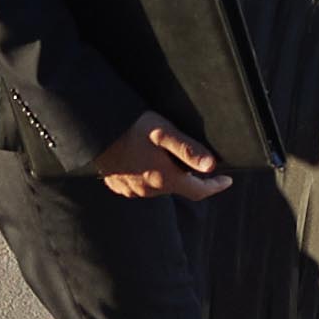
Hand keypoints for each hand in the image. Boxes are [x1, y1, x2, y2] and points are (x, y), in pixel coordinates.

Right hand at [94, 111, 228, 201]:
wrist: (91, 129)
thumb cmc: (130, 127)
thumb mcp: (163, 132)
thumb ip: (188, 150)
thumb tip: (212, 166)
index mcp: (164, 179)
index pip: (198, 191)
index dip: (215, 187)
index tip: (227, 180)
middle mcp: (148, 190)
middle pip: (178, 187)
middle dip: (188, 176)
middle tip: (193, 158)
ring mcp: (131, 189)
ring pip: (158, 186)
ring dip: (167, 175)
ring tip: (166, 156)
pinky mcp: (117, 185)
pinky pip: (140, 185)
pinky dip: (148, 176)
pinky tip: (143, 160)